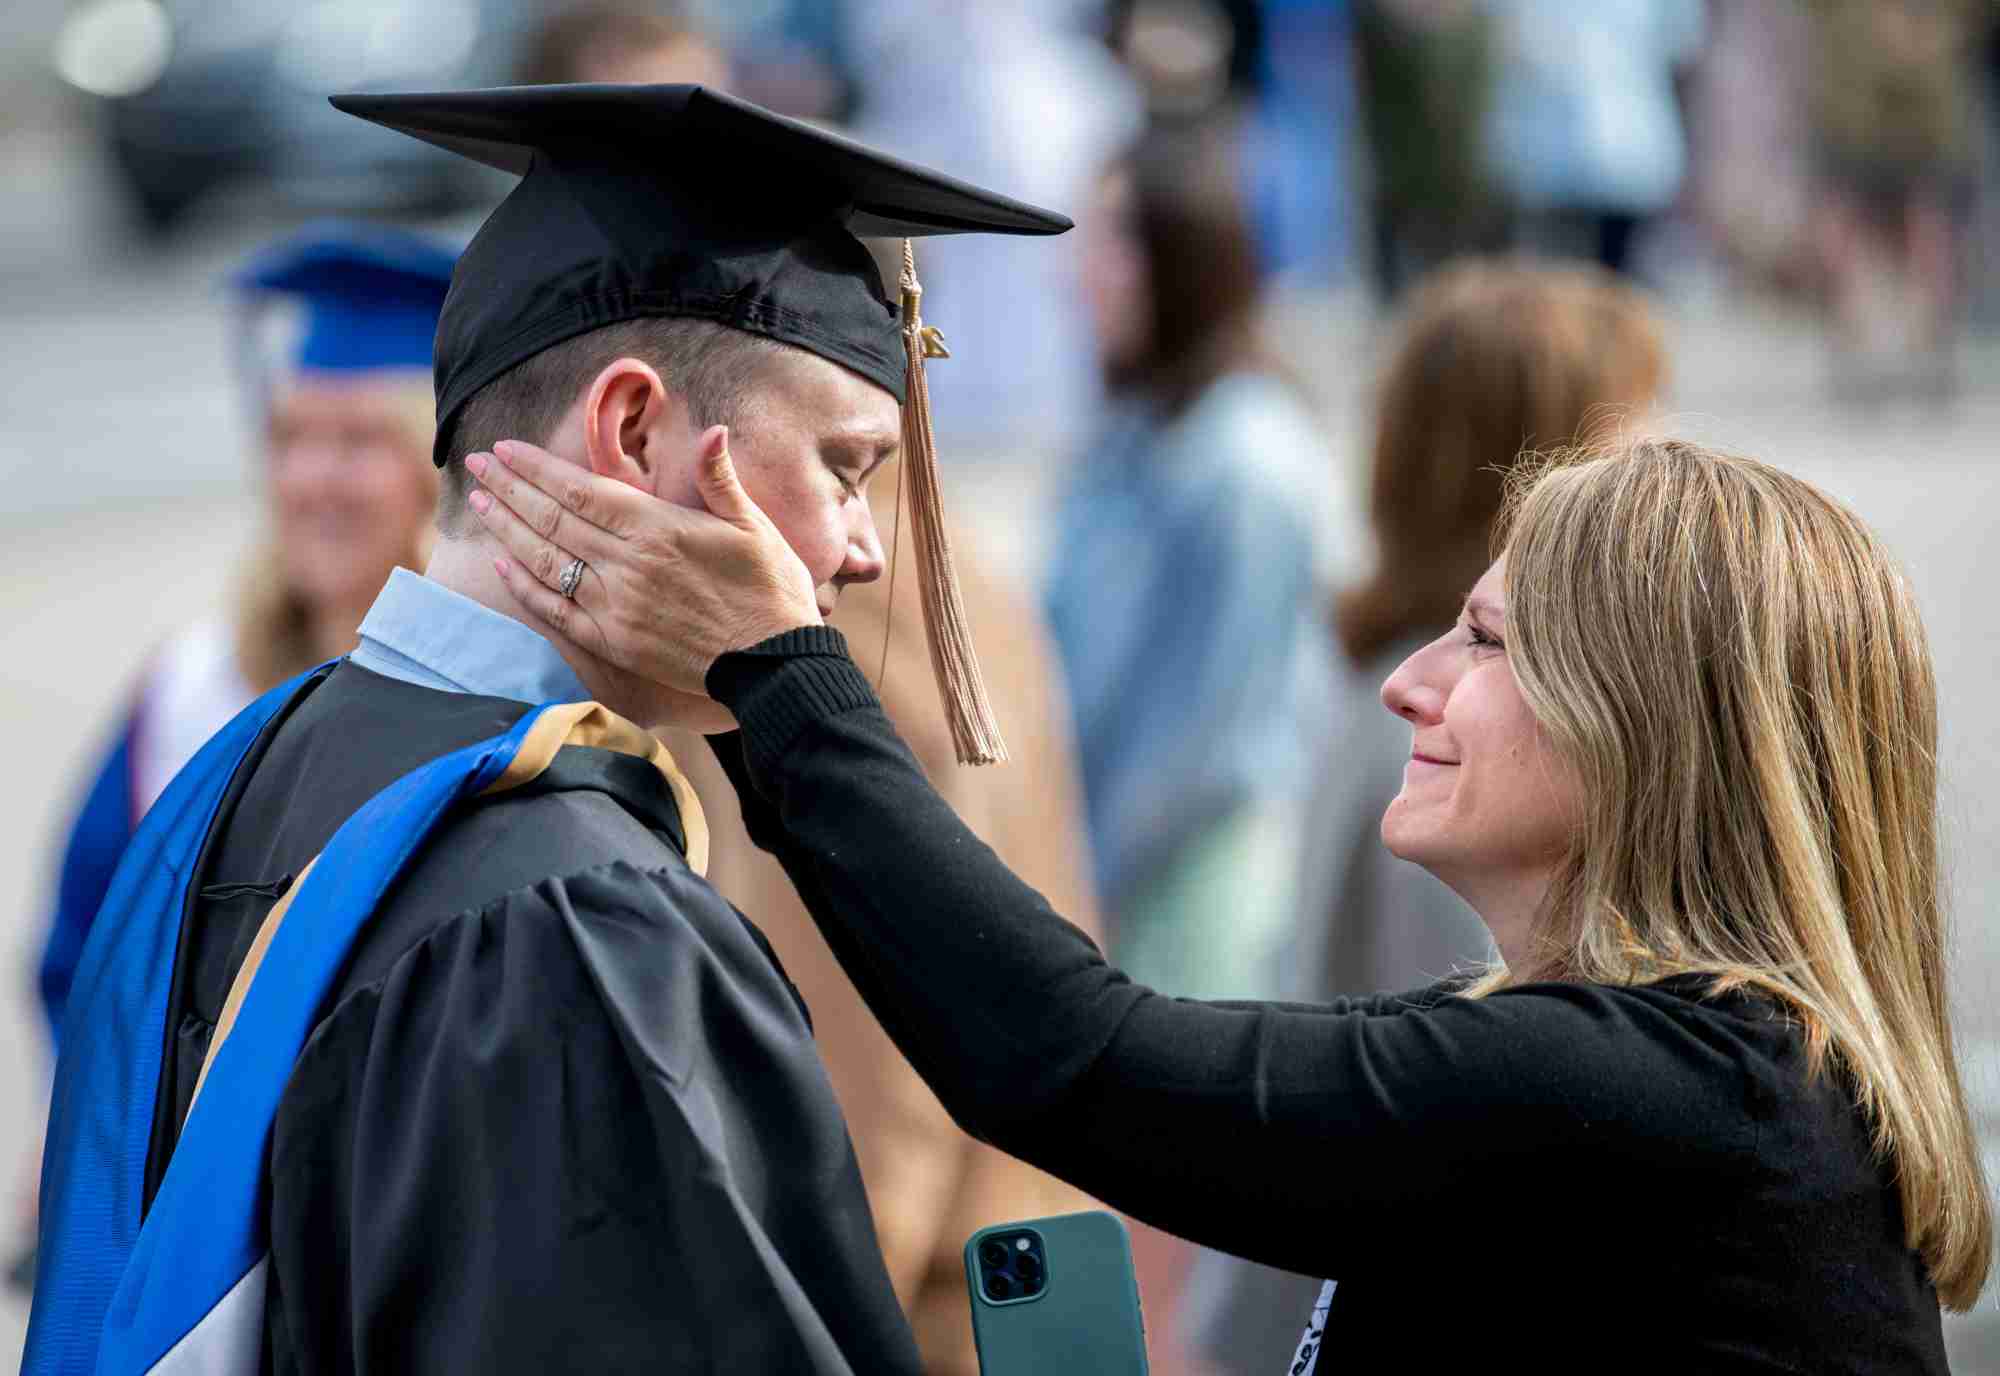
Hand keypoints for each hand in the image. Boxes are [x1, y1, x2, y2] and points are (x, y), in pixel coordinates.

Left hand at [464, 434, 820, 696]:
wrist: (775, 665)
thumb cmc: (771, 589)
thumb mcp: (754, 525)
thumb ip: (720, 478)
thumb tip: (714, 430)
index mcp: (658, 529)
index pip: (580, 490)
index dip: (537, 468)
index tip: (505, 450)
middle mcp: (628, 566)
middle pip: (552, 520)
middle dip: (509, 489)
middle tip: (477, 464)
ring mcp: (616, 607)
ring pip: (545, 561)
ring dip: (507, 529)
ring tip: (480, 502)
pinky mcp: (614, 643)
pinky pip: (556, 610)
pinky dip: (525, 587)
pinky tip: (502, 564)